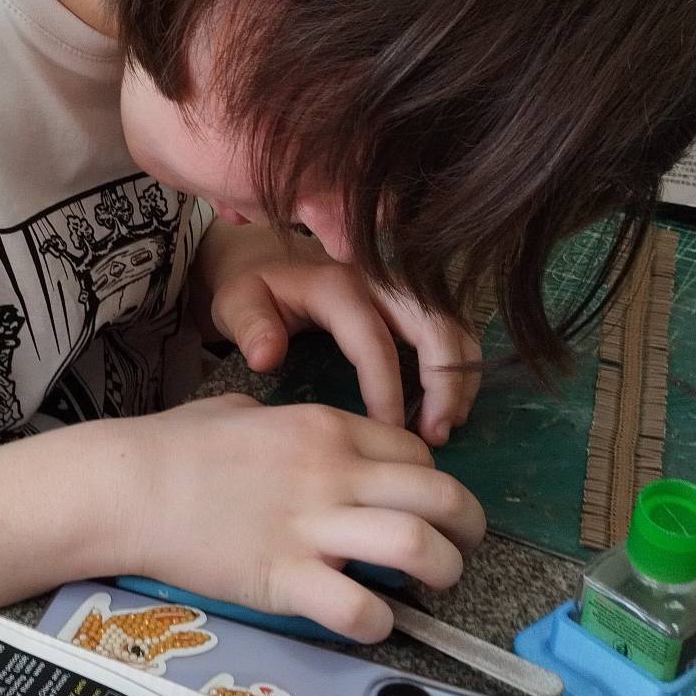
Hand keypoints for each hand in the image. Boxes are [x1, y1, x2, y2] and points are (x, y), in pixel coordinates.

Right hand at [117, 394, 485, 641]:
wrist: (126, 486)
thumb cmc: (172, 446)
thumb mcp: (240, 412)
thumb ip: (283, 423)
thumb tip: (289, 435)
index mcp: (325, 428)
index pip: (416, 452)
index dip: (433, 482)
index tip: (425, 505)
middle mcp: (333, 473)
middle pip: (441, 496)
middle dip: (466, 528)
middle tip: (458, 548)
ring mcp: (312, 527)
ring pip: (419, 547)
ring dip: (441, 572)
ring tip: (431, 587)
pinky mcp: (285, 580)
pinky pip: (359, 608)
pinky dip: (380, 621)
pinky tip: (371, 621)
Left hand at [198, 224, 481, 442]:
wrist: (269, 259)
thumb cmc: (254, 289)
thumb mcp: (236, 302)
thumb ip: (248, 326)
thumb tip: (267, 357)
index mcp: (336, 283)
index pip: (373, 340)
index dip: (387, 389)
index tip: (389, 432)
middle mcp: (378, 278)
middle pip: (432, 325)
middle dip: (444, 382)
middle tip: (436, 436)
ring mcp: (401, 285)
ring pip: (452, 325)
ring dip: (459, 375)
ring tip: (446, 426)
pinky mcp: (413, 297)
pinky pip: (451, 328)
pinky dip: (459, 366)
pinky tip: (448, 406)